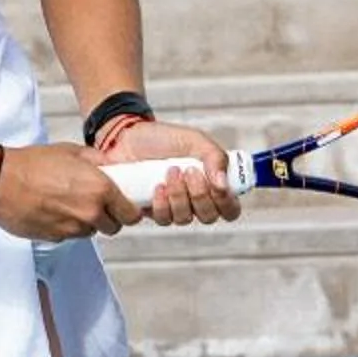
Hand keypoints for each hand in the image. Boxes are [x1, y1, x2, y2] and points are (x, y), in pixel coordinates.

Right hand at [0, 141, 129, 241]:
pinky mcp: (54, 238)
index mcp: (100, 190)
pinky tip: (50, 210)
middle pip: (113, 227)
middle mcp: (89, 213)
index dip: (128, 211)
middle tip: (92, 203)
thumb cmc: (31, 163)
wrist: (0, 180)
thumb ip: (96, 160)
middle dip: (107, 217)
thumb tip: (109, 165)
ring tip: (65, 203)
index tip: (122, 207)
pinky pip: (68, 236)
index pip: (131, 215)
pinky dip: (64, 226)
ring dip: (84, 222)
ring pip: (90, 232)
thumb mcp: (70, 151)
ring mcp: (72, 229)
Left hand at [97, 116, 241, 226]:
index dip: (227, 203)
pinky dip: (161, 204)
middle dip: (200, 196)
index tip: (218, 186)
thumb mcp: (195, 140)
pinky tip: (157, 186)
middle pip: (208, 217)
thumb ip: (215, 158)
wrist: (128, 137)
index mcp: (211, 185)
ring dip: (179, 197)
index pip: (229, 209)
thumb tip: (223, 183)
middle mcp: (194, 201)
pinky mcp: (151, 210)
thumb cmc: (163, 139)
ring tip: (170, 172)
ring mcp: (172, 208)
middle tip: (189, 172)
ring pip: (184, 219)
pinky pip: (162, 219)